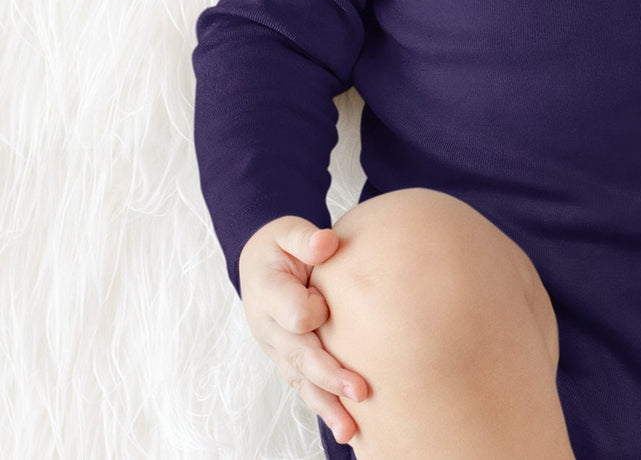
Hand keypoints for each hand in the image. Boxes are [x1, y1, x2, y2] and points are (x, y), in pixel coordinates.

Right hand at [238, 216, 369, 443]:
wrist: (260, 263)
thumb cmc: (281, 245)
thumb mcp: (288, 230)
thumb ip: (304, 237)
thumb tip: (325, 244)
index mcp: (267, 291)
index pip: (292, 312)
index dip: (311, 311)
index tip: (326, 304)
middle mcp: (269, 326)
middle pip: (299, 356)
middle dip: (329, 376)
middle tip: (360, 391)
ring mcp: (277, 348)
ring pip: (302, 380)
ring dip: (327, 405)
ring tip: (350, 430)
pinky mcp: (288, 360)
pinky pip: (306, 387)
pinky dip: (325, 407)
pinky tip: (347, 428)